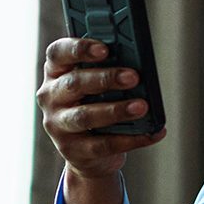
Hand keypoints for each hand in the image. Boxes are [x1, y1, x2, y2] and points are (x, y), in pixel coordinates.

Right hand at [37, 37, 166, 203]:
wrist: (88, 154)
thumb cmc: (95, 105)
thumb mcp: (96, 85)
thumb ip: (109, 70)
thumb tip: (138, 64)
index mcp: (56, 72)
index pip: (58, 53)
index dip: (79, 48)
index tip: (104, 49)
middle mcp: (50, 96)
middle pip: (74, 83)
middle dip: (105, 78)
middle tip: (133, 77)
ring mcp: (58, 125)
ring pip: (85, 116)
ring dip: (116, 110)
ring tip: (142, 106)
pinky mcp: (72, 150)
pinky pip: (103, 144)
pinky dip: (131, 139)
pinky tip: (152, 132)